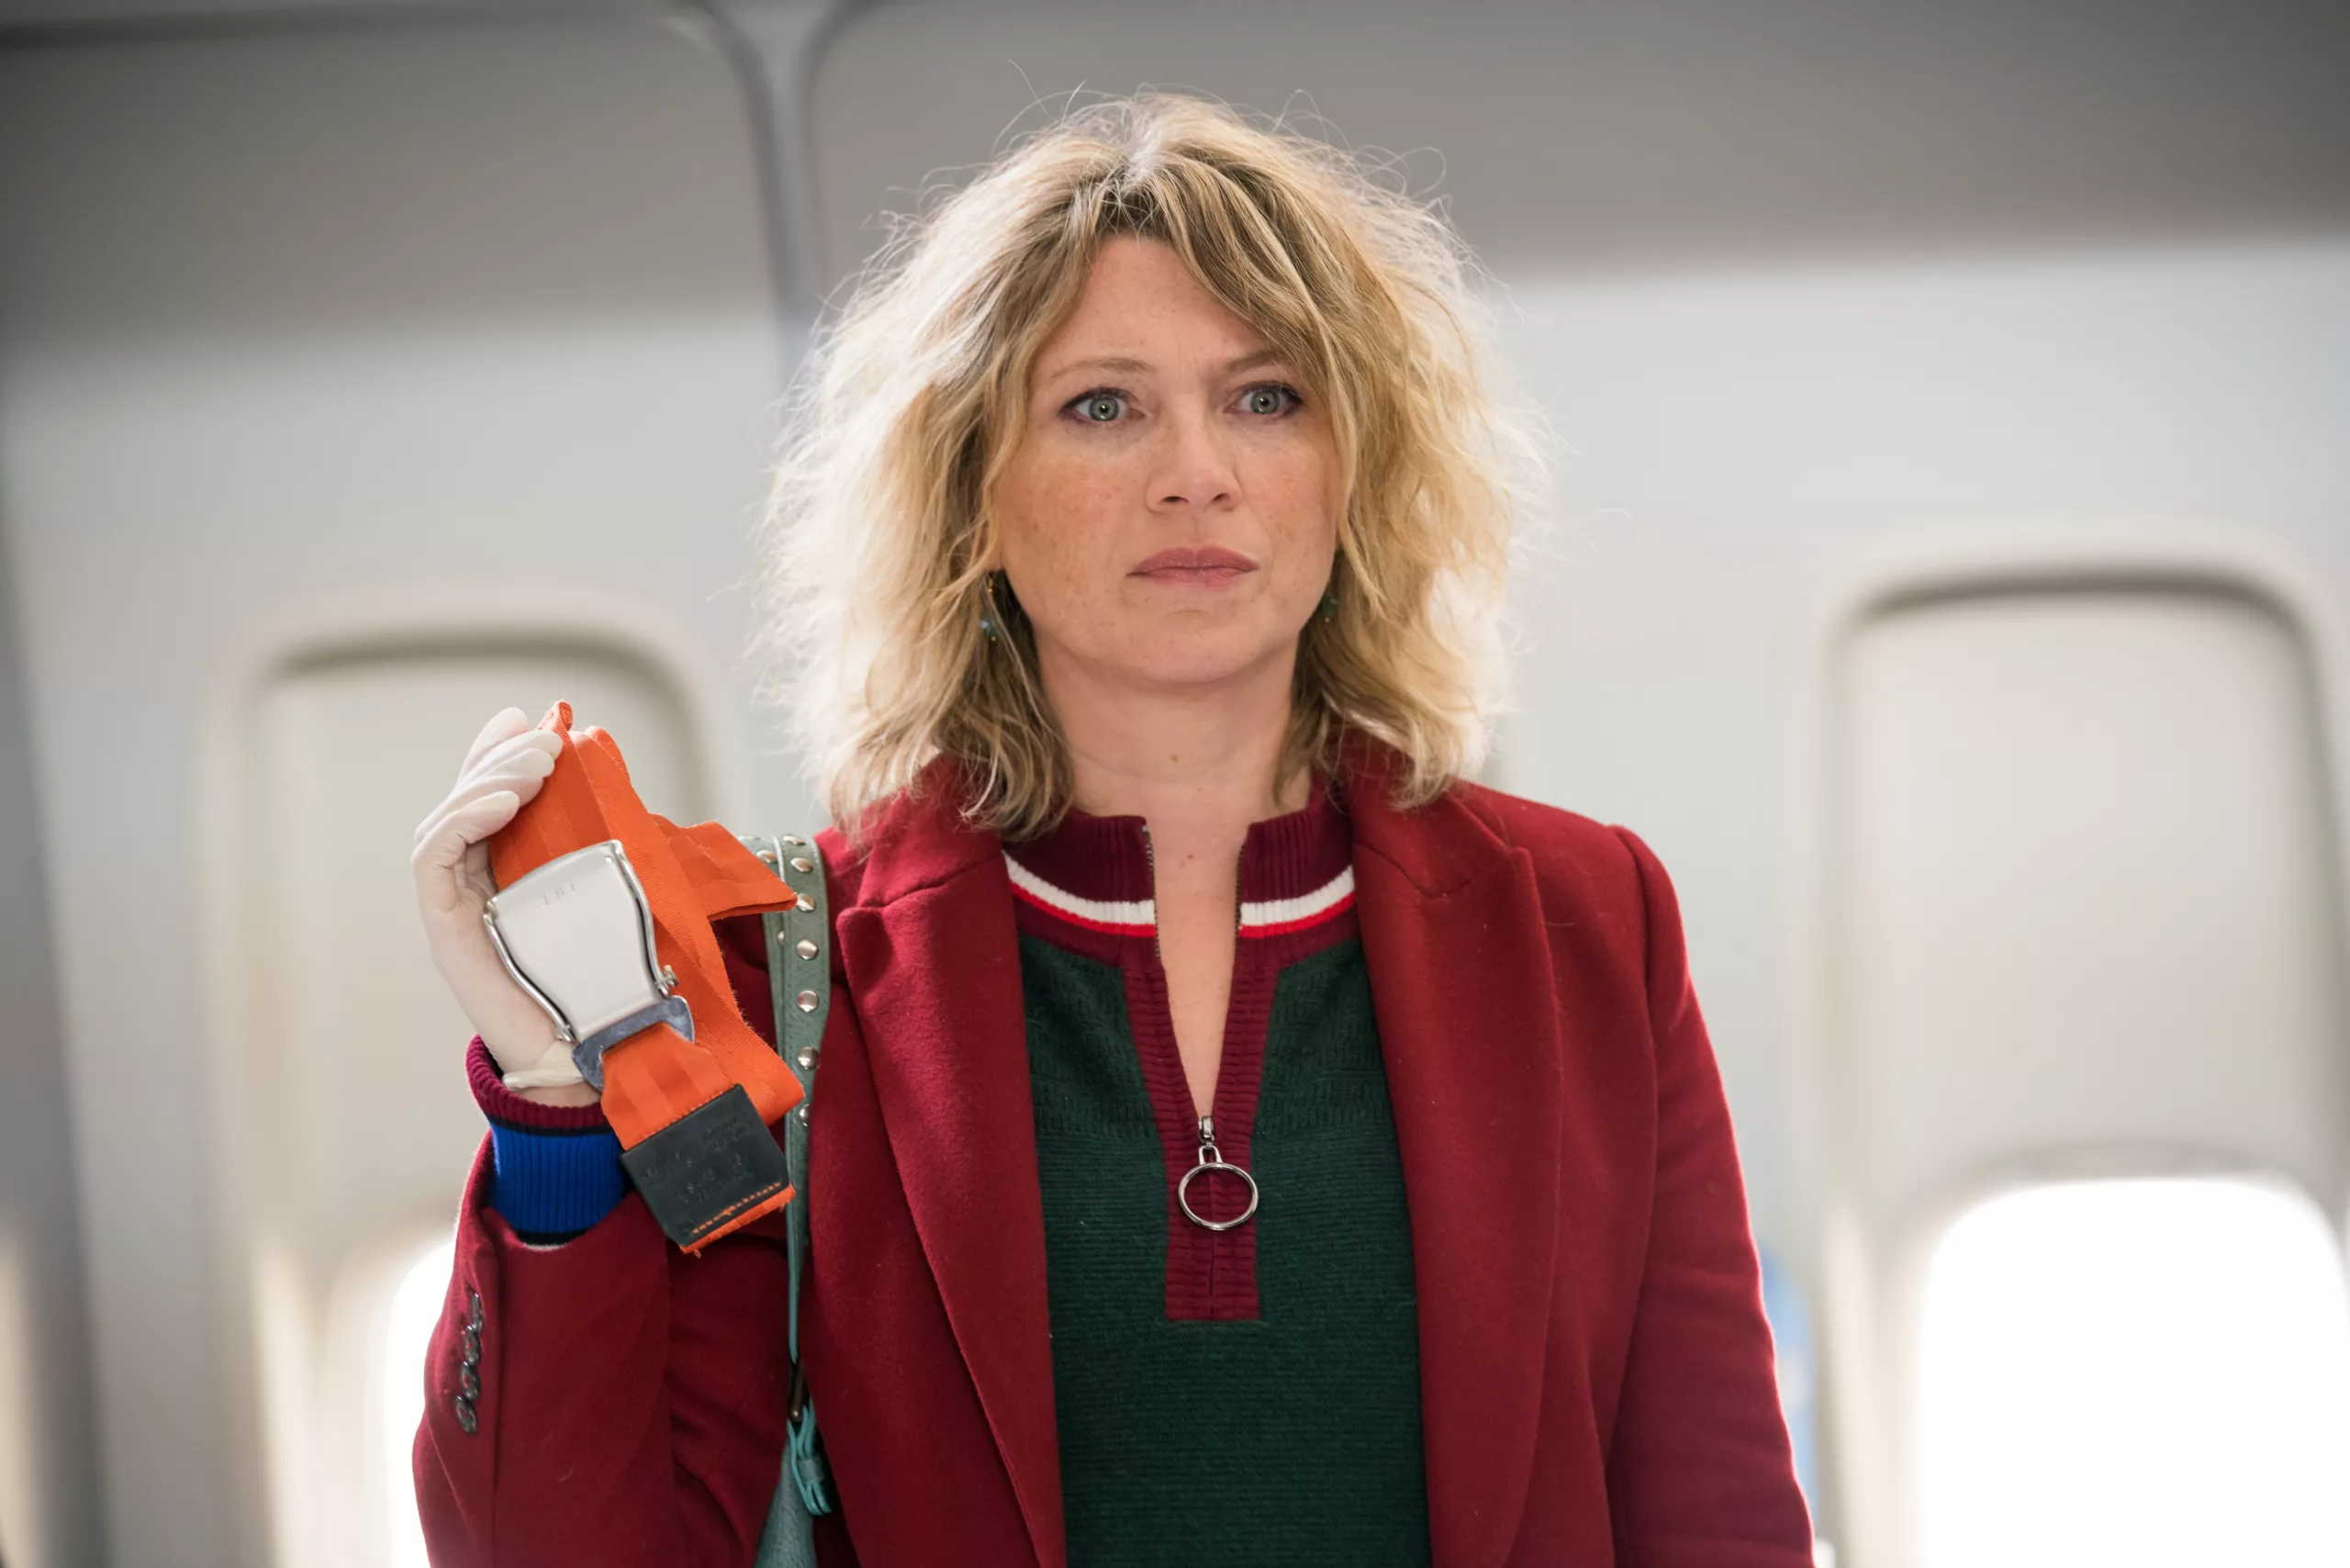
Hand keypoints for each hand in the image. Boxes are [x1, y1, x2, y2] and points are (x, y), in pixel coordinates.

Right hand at [411, 707, 595, 1105]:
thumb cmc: (612, 977)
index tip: (535, 717)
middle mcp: (473, 886)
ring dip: (487, 781)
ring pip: (447, 823)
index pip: (490, 798)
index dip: (502, 753)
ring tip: (535, 763)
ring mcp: (455, 907)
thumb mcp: (620, 894)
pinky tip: (502, 801)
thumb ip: (615, 847)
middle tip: (545, 737)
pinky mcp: (447, 929)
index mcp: (507, 873)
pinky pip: (434, 860)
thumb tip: (630, 788)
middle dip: (501, 759)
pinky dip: (462, 821)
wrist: (598, 1052)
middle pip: (466, 802)